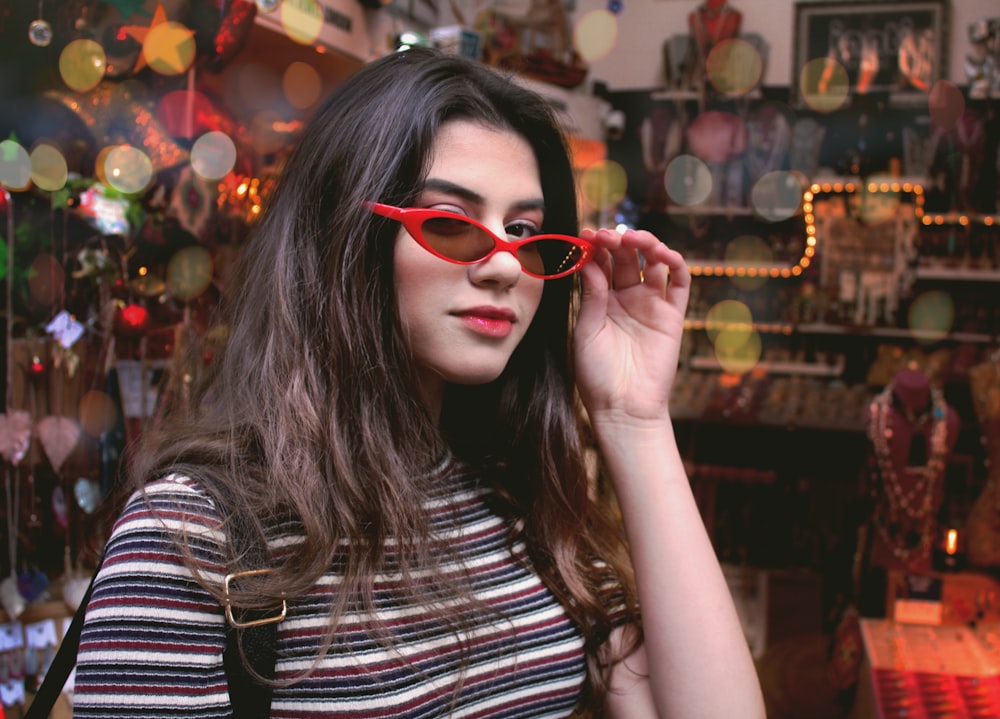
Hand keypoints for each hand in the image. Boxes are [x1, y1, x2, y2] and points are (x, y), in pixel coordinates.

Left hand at [573, 227, 689, 425]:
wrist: (623, 408)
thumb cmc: (597, 375)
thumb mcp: (587, 331)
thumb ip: (591, 295)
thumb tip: (589, 260)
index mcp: (601, 300)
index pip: (600, 264)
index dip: (595, 248)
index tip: (585, 235)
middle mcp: (626, 298)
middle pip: (625, 259)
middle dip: (617, 242)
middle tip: (607, 235)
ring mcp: (650, 304)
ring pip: (653, 263)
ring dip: (645, 245)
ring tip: (634, 239)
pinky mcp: (673, 315)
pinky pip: (680, 283)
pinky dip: (675, 263)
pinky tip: (663, 254)